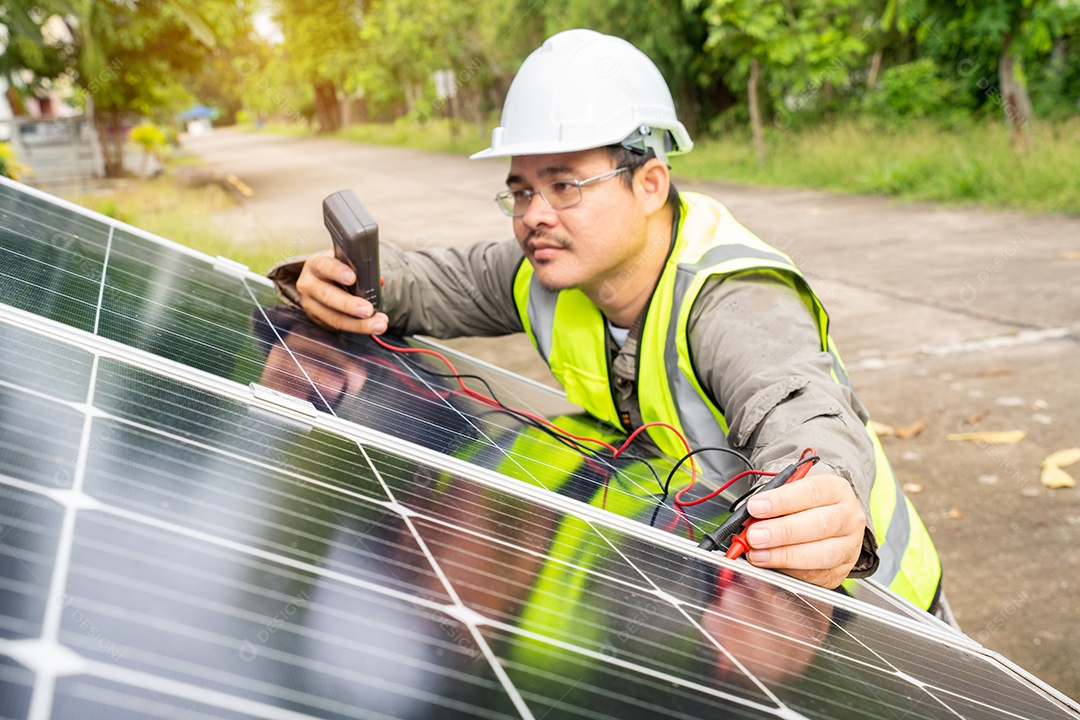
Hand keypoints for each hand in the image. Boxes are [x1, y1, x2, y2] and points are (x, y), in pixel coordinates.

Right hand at [295, 250, 388, 334]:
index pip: (324, 266)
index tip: (352, 278)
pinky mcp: (317, 320)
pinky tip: (372, 327)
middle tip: (368, 310)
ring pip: (333, 318)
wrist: (319, 281)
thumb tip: (378, 281)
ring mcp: (310, 305)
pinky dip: (358, 328)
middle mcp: (308, 285)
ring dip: (358, 324)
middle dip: (349, 305)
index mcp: (315, 265)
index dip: (337, 271)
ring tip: (378, 324)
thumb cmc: (336, 270)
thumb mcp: (342, 262)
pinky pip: (338, 327)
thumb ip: (358, 268)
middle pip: (327, 296)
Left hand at [742, 473, 865, 588]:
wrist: (834, 526)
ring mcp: (849, 546)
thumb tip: (749, 519)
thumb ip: (774, 504)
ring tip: (758, 554)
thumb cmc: (807, 506)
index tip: (755, 507)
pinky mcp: (842, 570)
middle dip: (782, 531)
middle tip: (754, 536)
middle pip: (819, 524)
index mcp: (836, 490)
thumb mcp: (793, 494)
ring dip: (784, 555)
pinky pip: (817, 575)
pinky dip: (790, 572)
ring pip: (822, 554)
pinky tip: (772, 567)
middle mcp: (848, 517)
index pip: (811, 492)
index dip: (781, 501)